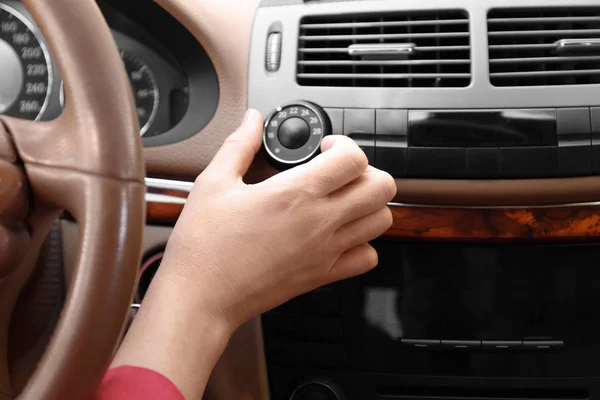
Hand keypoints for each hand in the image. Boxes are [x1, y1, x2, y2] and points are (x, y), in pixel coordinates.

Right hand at [156, 109, 395, 331]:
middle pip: (381, 187)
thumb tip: (252, 121)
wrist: (202, 297)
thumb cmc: (204, 245)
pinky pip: (367, 258)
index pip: (353, 159)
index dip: (345, 145)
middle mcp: (319, 221)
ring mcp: (326, 251)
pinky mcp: (322, 276)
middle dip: (367, 172)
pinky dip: (363, 244)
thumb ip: (239, 145)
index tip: (326, 149)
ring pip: (381, 221)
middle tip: (341, 173)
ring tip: (343, 201)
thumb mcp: (214, 183)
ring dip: (368, 204)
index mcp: (296, 193)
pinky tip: (339, 235)